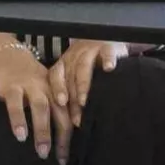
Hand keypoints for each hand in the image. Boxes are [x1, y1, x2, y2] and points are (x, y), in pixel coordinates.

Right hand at [0, 45, 66, 162]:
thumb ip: (59, 115)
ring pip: (15, 100)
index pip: (61, 115)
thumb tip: (66, 151)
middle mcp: (34, 86)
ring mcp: (13, 84)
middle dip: (43, 129)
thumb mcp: (51, 94)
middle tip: (42, 152)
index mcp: (51, 91)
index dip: (63, 137)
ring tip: (20, 136)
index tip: (62, 160)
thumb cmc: (37, 85)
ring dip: (18, 117)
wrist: (13, 58)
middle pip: (41, 107)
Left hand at [48, 40, 129, 164]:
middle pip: (70, 77)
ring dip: (83, 84)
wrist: (106, 38)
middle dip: (72, 98)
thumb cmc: (91, 64)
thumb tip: (69, 126)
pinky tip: (109, 69)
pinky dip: (108, 59)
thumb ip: (72, 94)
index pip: (56, 76)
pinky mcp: (107, 46)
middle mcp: (75, 56)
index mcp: (65, 64)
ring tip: (84, 100)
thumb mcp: (77, 75)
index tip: (60, 104)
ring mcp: (91, 51)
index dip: (57, 90)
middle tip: (76, 118)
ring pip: (83, 67)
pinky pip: (106, 52)